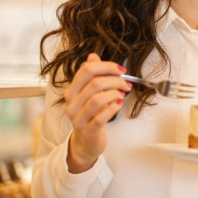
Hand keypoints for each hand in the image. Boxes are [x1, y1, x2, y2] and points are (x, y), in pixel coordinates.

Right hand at [65, 53, 131, 173]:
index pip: (86, 70)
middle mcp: (71, 104)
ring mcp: (78, 118)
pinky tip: (119, 104)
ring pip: (97, 99)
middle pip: (94, 83)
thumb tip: (93, 56)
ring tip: (122, 95)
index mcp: (72, 91)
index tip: (121, 70)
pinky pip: (101, 116)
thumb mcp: (91, 94)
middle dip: (115, 81)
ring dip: (115, 94)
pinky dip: (113, 108)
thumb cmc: (91, 115)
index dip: (106, 66)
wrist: (87, 142)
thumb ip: (92, 76)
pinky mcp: (88, 131)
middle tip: (126, 84)